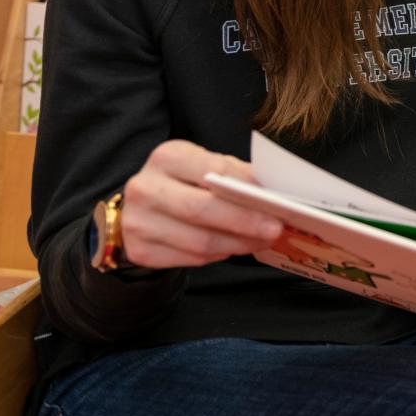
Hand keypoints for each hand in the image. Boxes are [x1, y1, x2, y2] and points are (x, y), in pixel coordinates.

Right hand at [120, 140, 283, 268]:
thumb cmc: (186, 182)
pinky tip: (236, 248)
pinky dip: (219, 255)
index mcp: (167, 156)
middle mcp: (145, 188)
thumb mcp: (206, 166)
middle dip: (245, 221)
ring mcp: (138, 222)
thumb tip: (276, 191)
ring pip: (199, 241)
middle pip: (203, 209)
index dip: (247, 188)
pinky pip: (190, 258)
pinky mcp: (139, 250)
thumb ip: (237, 175)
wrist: (144, 205)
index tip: (277, 200)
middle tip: (276, 229)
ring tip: (263, 241)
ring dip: (238, 244)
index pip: (213, 171)